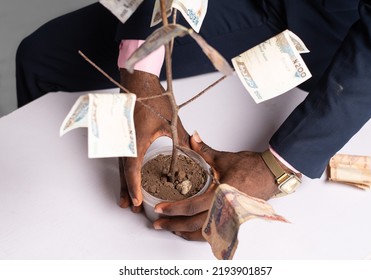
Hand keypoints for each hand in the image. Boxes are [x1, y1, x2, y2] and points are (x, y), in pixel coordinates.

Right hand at [118, 69, 189, 211]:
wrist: (137, 83)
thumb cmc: (153, 100)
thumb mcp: (171, 121)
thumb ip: (182, 138)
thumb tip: (194, 151)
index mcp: (136, 141)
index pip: (133, 169)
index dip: (135, 187)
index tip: (138, 201)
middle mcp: (125, 143)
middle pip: (124, 174)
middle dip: (129, 192)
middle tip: (133, 208)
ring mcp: (121, 140)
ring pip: (120, 168)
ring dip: (124, 185)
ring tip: (125, 201)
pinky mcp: (121, 137)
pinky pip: (120, 159)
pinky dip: (123, 173)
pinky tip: (126, 180)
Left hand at [153, 132, 282, 240]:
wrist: (271, 173)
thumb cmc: (250, 167)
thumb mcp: (223, 159)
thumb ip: (204, 150)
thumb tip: (191, 138)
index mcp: (221, 195)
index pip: (191, 207)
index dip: (173, 209)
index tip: (160, 209)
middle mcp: (226, 210)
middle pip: (194, 225)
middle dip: (173, 225)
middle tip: (158, 224)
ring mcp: (231, 218)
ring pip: (205, 233)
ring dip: (186, 233)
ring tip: (171, 229)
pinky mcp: (235, 220)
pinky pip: (215, 232)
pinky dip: (201, 234)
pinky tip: (191, 231)